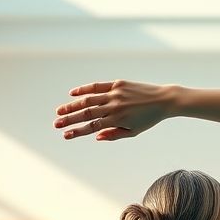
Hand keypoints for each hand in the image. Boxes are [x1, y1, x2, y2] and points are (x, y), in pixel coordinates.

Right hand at [53, 80, 172, 141]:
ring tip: (60, 111)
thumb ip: (114, 134)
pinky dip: (84, 89)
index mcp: (118, 120)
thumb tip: (95, 136)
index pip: (92, 127)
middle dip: (70, 120)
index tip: (65, 135)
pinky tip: (73, 93)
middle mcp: (114, 106)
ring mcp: (115, 93)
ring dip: (72, 105)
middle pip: (87, 114)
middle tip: (56, 124)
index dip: (77, 131)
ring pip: (89, 99)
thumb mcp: (133, 132)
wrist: (163, 100)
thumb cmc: (148, 119)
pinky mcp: (118, 84)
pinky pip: (97, 86)